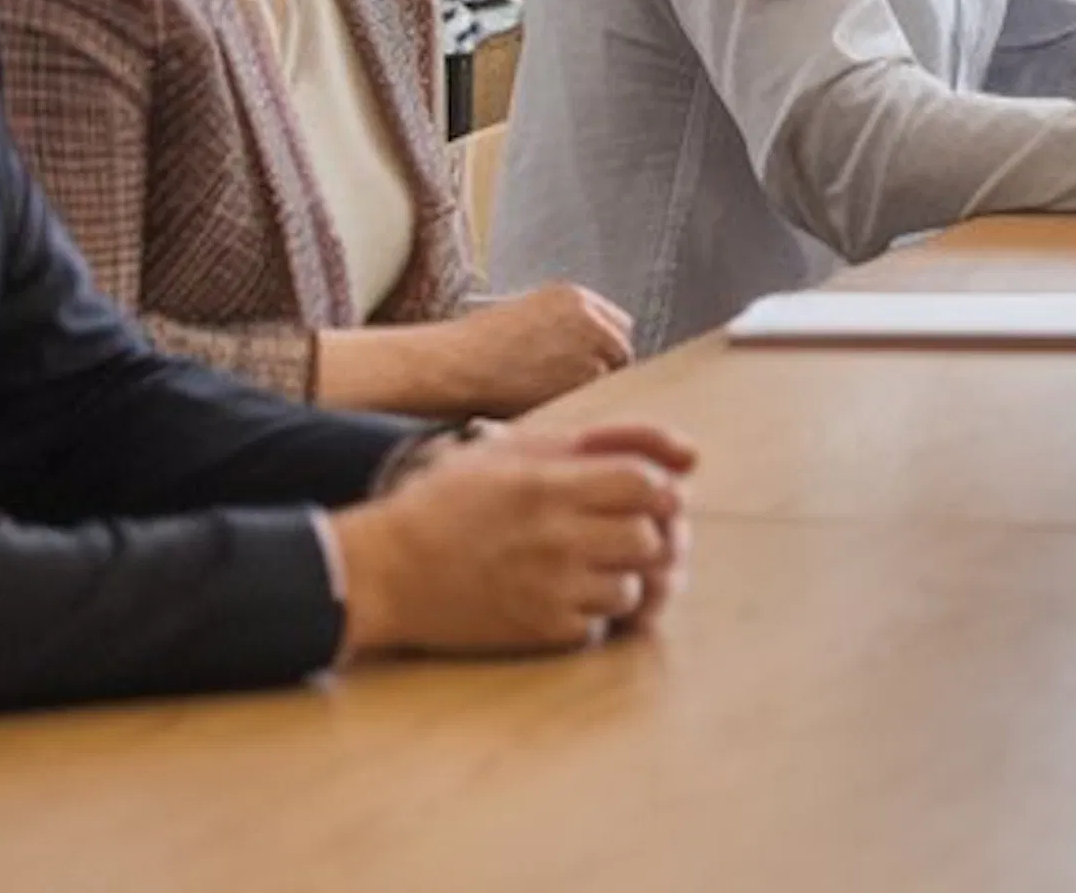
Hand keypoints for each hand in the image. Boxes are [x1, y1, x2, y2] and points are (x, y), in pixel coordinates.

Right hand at [315, 283, 634, 418]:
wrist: (453, 364)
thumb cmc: (471, 348)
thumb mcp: (522, 318)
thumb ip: (560, 331)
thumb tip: (583, 356)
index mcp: (572, 296)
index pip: (614, 323)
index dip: (601, 347)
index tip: (588, 364)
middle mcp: (590, 315)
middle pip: (620, 349)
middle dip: (602, 369)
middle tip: (572, 389)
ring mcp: (592, 344)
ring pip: (609, 376)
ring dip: (589, 389)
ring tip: (550, 398)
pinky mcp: (587, 374)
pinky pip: (596, 397)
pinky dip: (578, 405)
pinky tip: (548, 406)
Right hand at [333, 421, 697, 655]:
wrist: (383, 570)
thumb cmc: (450, 501)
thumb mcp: (516, 450)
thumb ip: (604, 443)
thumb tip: (691, 456)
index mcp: (549, 484)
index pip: (648, 485)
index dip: (659, 491)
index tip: (645, 497)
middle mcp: (555, 536)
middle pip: (651, 537)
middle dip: (649, 535)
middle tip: (626, 534)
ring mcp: (549, 588)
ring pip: (634, 587)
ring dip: (625, 577)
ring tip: (593, 566)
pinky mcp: (538, 631)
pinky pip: (601, 626)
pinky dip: (595, 614)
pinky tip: (566, 596)